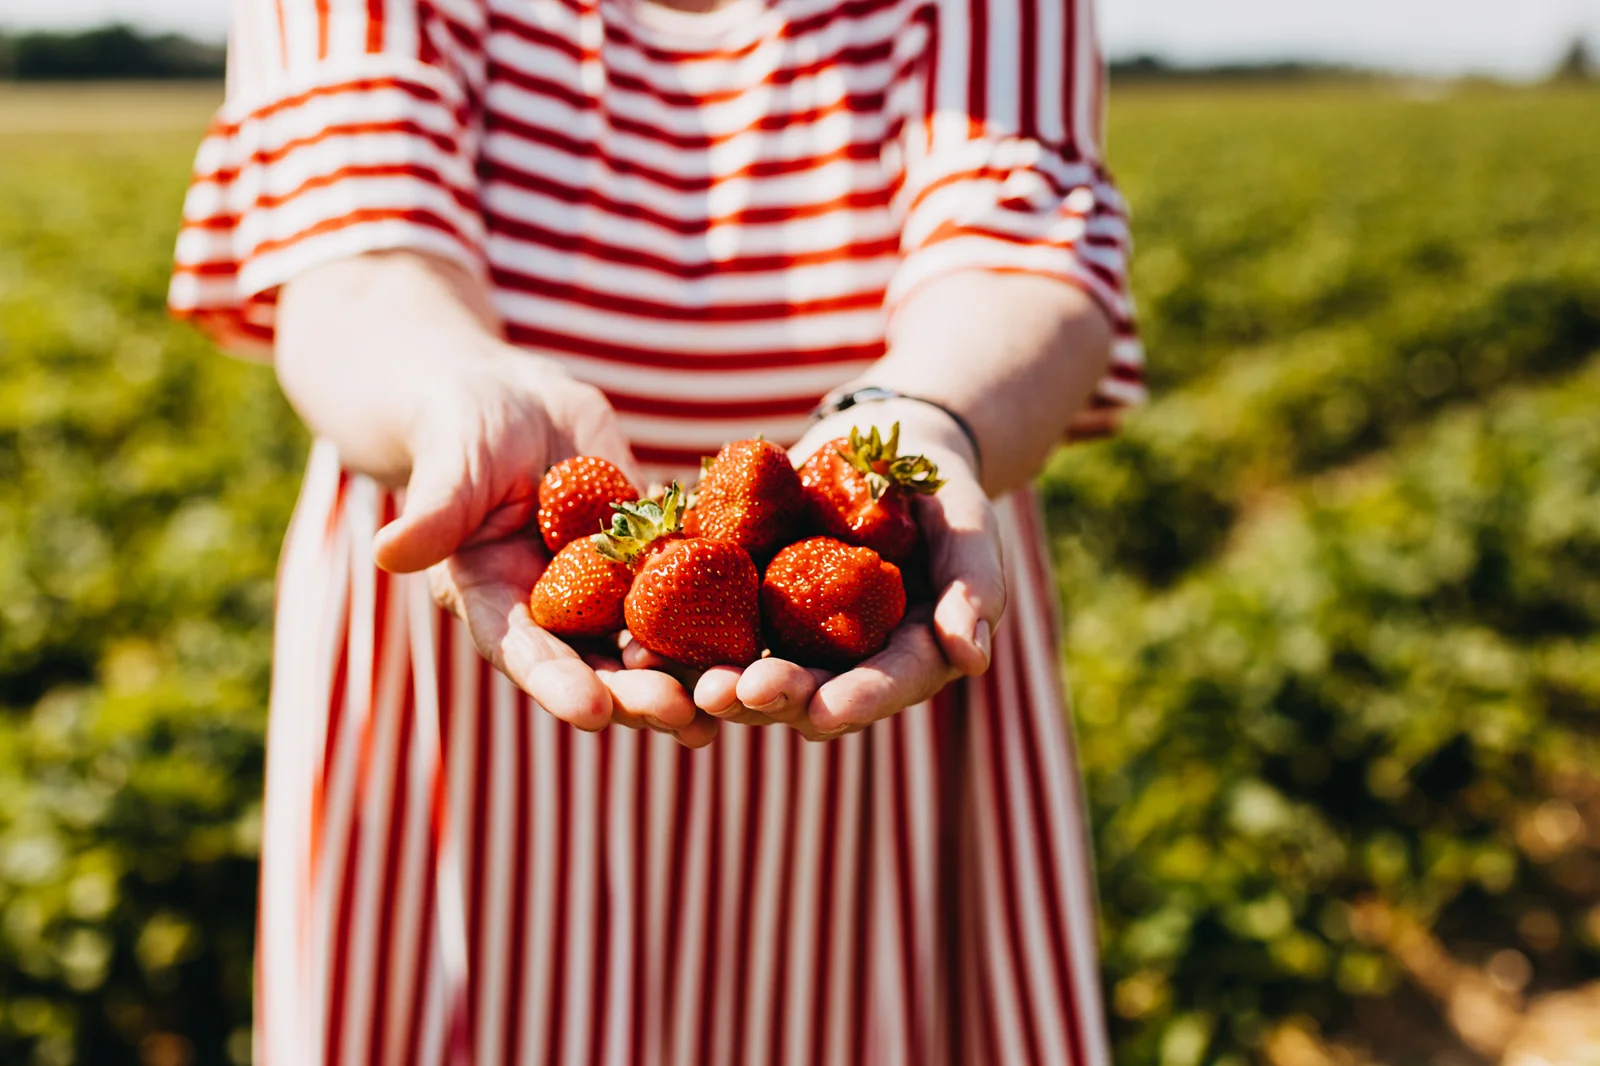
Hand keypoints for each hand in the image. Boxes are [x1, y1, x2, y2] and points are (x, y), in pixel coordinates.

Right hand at [278, 253, 715, 745]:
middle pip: (596, 666)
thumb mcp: (452, 462)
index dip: (559, 685)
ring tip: (730, 706)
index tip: (595, 714)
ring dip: (687, 677)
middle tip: (683, 716)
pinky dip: (722, 624)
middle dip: (638, 695)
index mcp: (495, 600)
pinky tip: (765, 652)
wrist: (513, 400)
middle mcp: (552, 612)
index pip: (525, 653)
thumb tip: (388, 552)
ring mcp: (604, 593)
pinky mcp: (650, 563)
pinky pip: (691, 596)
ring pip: (648, 645)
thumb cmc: (464, 424)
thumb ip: (434, 510)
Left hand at [684, 402, 1003, 739]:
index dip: (856, 703)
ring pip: (754, 669)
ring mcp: (794, 637)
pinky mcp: (749, 603)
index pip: (887, 685)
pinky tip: (640, 638)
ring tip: (680, 679)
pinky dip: (677, 634)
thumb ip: (975, 586)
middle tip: (732, 695)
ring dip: (716, 680)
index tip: (822, 716)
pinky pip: (710, 624)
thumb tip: (973, 659)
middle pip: (812, 690)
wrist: (887, 445)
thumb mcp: (972, 526)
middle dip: (772, 697)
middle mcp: (848, 661)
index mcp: (909, 656)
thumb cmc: (945, 490)